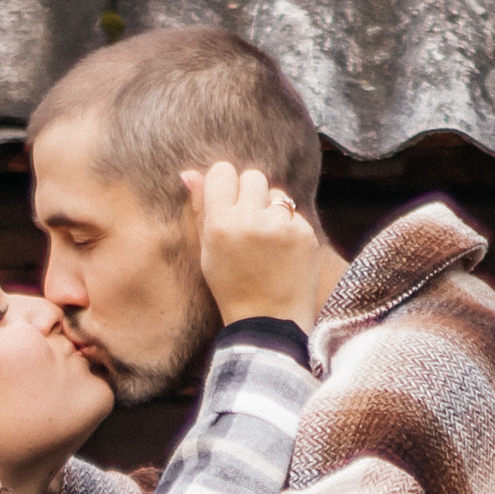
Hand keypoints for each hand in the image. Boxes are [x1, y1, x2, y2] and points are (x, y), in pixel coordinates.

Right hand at [182, 160, 322, 330]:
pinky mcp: (305, 234)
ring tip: (266, 242)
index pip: (223, 171)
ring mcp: (281, 227)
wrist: (268, 322)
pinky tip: (283, 253)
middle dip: (250, 195)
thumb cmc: (231, 288)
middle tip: (248, 225)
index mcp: (220, 224)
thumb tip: (189, 173)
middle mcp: (250, 221)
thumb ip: (199, 210)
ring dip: (271, 210)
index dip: (225, 185)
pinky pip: (294, 214)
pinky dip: (289, 228)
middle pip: (252, 176)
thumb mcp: (207, 252)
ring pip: (277, 193)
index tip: (227, 202)